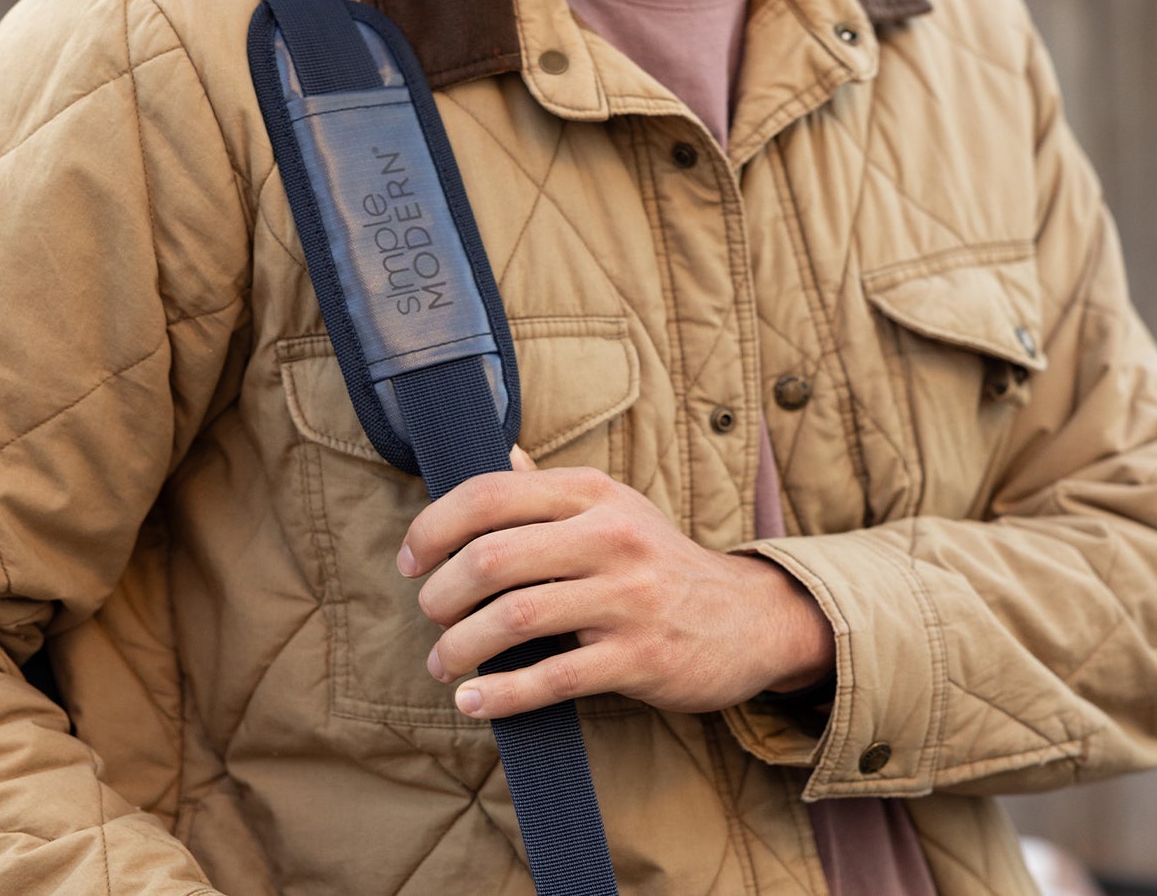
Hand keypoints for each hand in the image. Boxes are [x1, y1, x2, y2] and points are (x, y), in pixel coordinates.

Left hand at [396, 461, 834, 720]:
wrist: (746, 616)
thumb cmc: (659, 561)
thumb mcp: (613, 508)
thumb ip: (550, 489)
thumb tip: (498, 454)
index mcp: (593, 492)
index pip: (491, 494)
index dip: (434, 526)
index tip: (410, 559)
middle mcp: (611, 535)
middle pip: (493, 556)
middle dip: (441, 592)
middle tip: (429, 614)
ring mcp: (628, 596)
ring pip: (516, 617)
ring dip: (460, 646)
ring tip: (442, 662)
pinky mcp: (641, 656)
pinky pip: (553, 677)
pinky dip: (501, 694)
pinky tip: (474, 700)